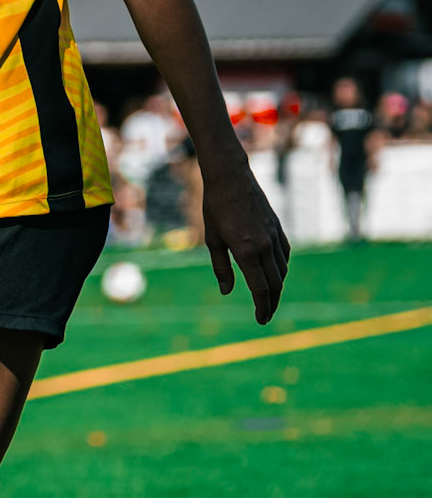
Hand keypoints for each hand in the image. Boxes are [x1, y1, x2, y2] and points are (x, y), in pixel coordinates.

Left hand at [202, 161, 289, 323]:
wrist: (231, 177)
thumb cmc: (215, 208)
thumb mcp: (212, 240)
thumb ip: (221, 268)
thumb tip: (227, 292)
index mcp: (246, 252)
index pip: (260, 289)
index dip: (262, 308)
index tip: (260, 320)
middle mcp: (265, 246)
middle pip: (275, 285)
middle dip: (271, 303)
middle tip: (265, 316)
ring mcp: (274, 236)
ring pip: (282, 271)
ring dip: (277, 288)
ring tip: (268, 299)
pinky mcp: (278, 228)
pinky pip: (285, 256)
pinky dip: (281, 269)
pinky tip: (274, 275)